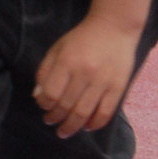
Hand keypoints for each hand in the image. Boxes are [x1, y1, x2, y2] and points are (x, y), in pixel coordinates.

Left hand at [32, 14, 143, 136]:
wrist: (114, 27)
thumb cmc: (81, 38)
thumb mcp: (57, 48)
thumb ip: (45, 71)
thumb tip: (38, 97)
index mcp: (67, 62)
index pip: (51, 94)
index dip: (44, 105)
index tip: (43, 106)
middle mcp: (85, 73)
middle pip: (66, 106)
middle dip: (55, 118)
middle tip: (50, 122)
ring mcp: (103, 81)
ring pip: (84, 113)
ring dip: (72, 126)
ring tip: (64, 132)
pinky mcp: (118, 87)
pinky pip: (105, 112)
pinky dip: (95, 124)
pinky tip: (86, 127)